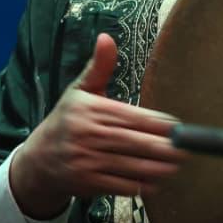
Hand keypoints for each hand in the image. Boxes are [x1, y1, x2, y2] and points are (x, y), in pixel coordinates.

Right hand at [10, 33, 185, 217]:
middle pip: (133, 142)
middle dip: (162, 148)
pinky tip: (156, 182)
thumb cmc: (67, 121)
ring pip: (129, 165)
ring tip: (175, 165)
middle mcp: (88, 135)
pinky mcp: (88, 183)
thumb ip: (99, 66)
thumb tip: (106, 38)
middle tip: (184, 150)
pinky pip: (120, 185)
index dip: (155, 123)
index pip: (130, 116)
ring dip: (156, 168)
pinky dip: (140, 185)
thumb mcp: (80, 90)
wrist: (38, 160)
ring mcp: (88, 161)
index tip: (175, 126)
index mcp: (90, 110)